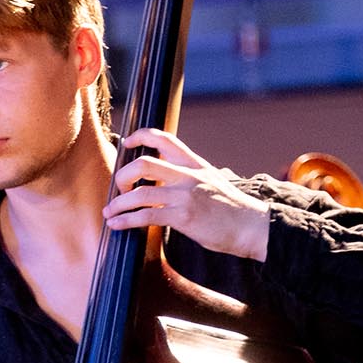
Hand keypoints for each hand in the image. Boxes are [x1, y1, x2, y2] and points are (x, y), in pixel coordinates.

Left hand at [103, 127, 269, 260]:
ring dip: (118, 203)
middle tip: (119, 189)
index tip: (127, 142)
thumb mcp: (213, 182)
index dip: (141, 136)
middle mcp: (188, 175)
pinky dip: (126, 220)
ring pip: (140, 192)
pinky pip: (146, 215)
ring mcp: (185, 195)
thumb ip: (191, 178)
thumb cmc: (232, 210)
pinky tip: (117, 225)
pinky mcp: (184, 217)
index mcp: (194, 164)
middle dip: (123, 176)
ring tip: (110, 213)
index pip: (164, 138)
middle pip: (144, 162)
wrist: (252, 227)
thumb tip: (170, 182)